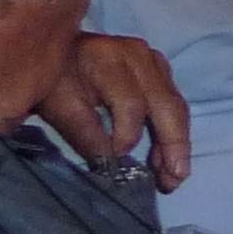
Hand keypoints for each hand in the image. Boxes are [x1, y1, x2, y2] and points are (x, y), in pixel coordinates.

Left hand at [39, 34, 192, 190]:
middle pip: (166, 105)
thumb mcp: (61, 108)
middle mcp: (140, 55)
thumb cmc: (56, 81)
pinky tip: (167, 156)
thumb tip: (113, 165)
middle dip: (173, 145)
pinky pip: (174, 104)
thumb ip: (87, 136)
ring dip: (177, 143)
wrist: (58, 54)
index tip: (115, 158)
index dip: (127, 136)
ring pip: (176, 107)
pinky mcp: (160, 70)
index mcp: (109, 59)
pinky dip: (173, 132)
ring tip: (172, 174)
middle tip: (173, 179)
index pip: (131, 104)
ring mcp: (154, 61)